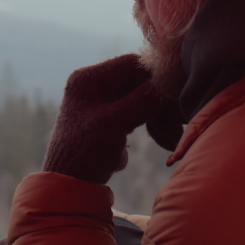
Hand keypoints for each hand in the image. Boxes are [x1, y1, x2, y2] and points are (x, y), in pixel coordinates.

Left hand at [42, 54, 181, 183]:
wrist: (71, 181)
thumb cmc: (87, 151)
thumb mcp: (115, 124)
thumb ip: (142, 101)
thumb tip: (167, 85)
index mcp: (89, 78)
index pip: (132, 64)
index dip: (156, 76)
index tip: (173, 95)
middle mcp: (93, 82)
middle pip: (138, 79)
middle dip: (158, 100)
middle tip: (174, 121)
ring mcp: (102, 97)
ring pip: (141, 95)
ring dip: (157, 114)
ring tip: (168, 137)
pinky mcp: (110, 113)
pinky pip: (137, 109)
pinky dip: (150, 122)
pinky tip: (158, 141)